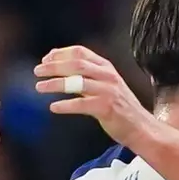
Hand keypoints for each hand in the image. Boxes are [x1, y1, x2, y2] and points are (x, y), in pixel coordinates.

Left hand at [35, 46, 155, 146]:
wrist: (141, 127)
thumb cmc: (120, 106)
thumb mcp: (107, 83)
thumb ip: (88, 74)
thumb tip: (61, 65)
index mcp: (106, 67)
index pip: (79, 52)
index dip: (60, 53)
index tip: (45, 59)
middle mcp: (107, 75)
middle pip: (75, 64)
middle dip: (53, 66)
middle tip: (37, 71)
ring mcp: (107, 91)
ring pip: (75, 82)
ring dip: (54, 83)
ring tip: (39, 87)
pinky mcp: (105, 108)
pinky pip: (80, 104)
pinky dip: (64, 105)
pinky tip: (53, 107)